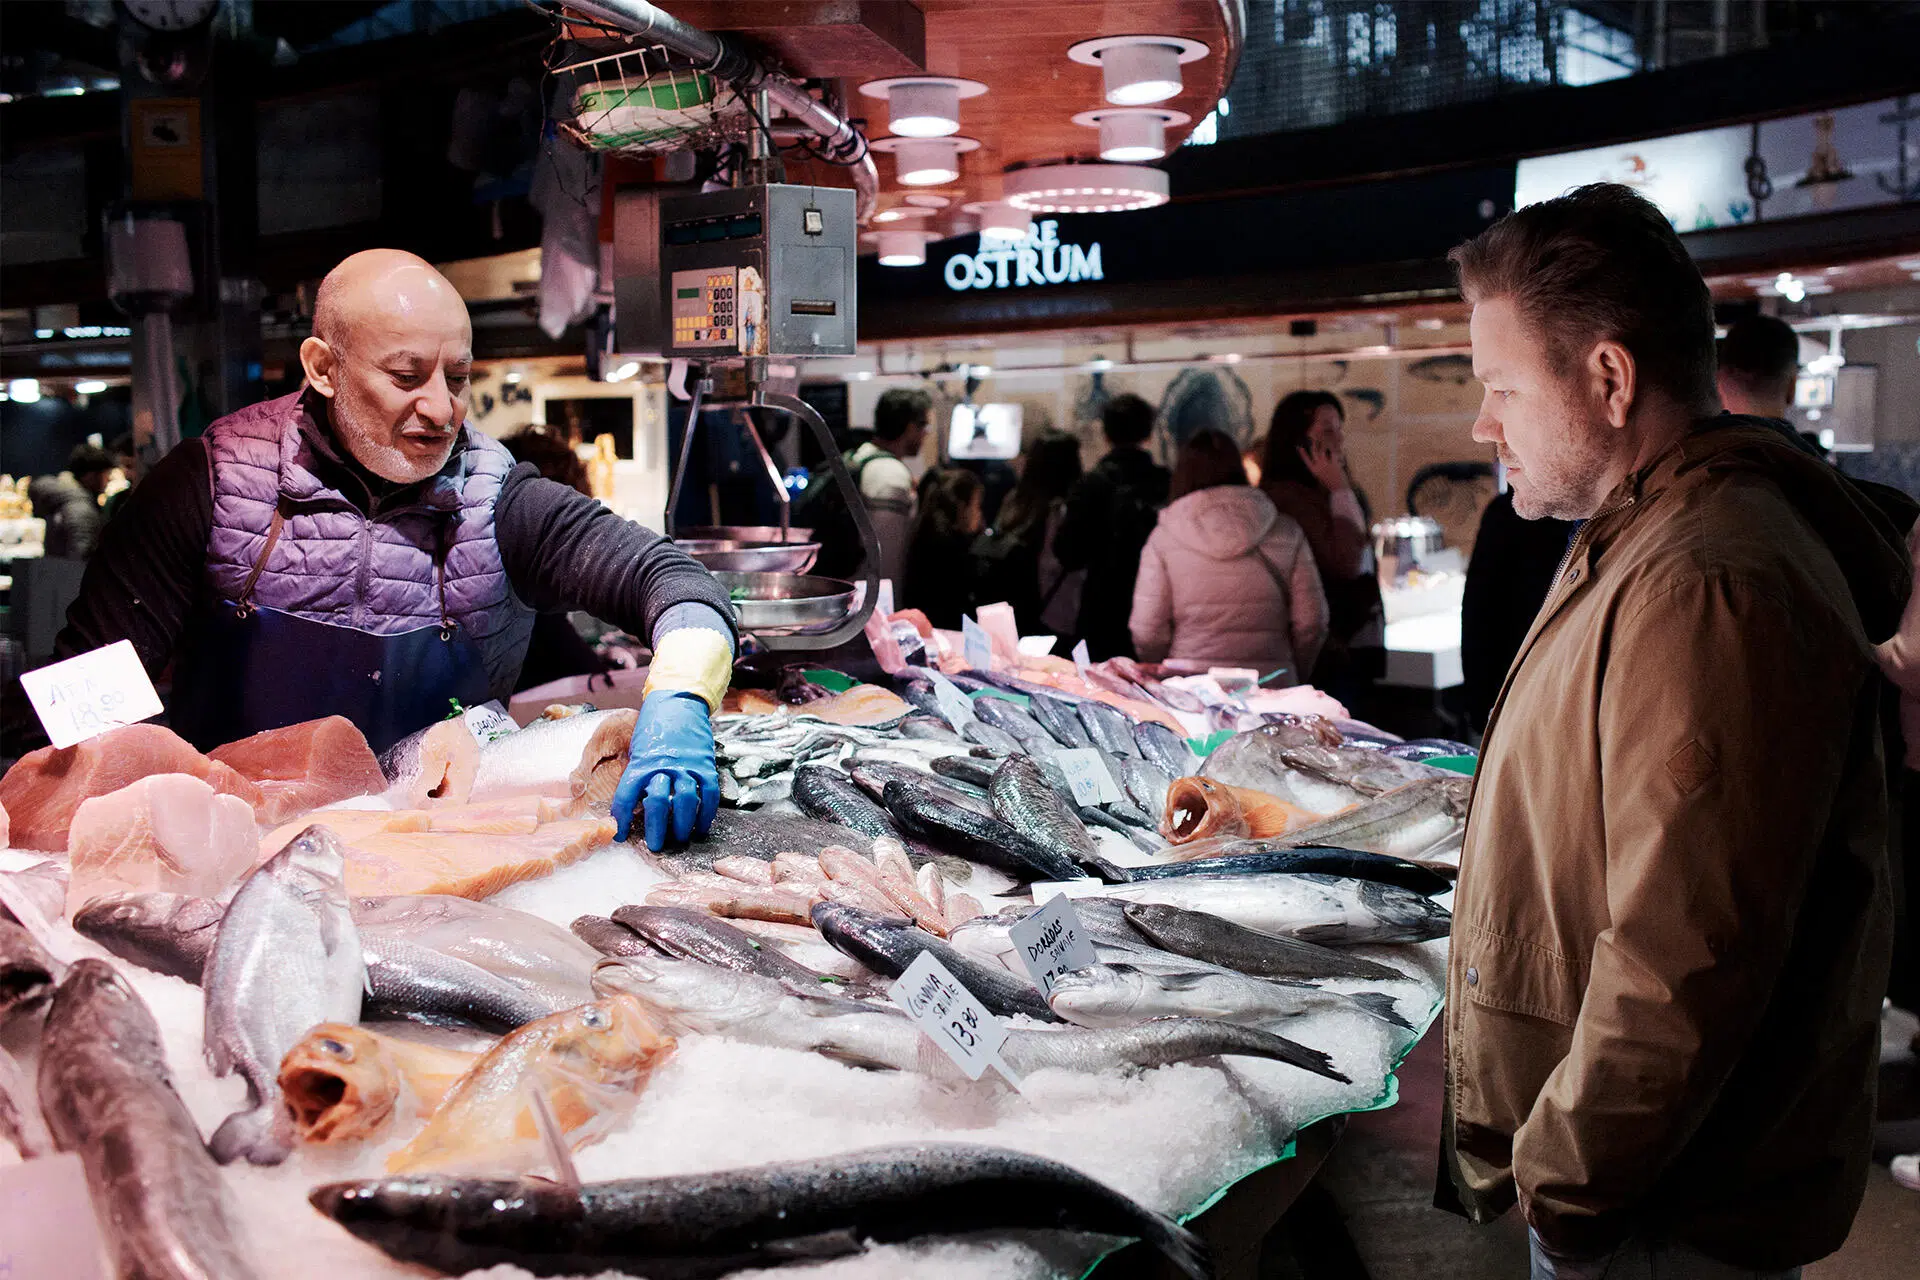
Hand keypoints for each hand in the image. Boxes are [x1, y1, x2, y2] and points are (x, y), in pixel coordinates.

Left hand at [612, 691, 719, 849]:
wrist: (678, 702)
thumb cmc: (653, 727)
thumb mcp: (637, 750)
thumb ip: (638, 775)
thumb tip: (635, 806)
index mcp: (641, 762)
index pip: (627, 796)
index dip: (622, 818)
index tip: (620, 834)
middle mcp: (663, 765)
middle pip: (658, 803)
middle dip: (656, 829)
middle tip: (655, 845)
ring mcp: (686, 765)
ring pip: (685, 801)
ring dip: (683, 825)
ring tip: (680, 837)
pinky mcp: (705, 764)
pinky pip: (708, 793)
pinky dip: (706, 813)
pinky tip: (701, 826)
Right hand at [1297, 439, 1349, 493]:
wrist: (1338, 488)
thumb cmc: (1329, 484)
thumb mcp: (1321, 477)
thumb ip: (1319, 468)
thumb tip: (1318, 459)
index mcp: (1314, 470)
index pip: (1306, 460)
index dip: (1302, 453)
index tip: (1299, 447)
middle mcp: (1318, 466)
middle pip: (1314, 452)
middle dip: (1314, 444)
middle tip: (1314, 437)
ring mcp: (1326, 464)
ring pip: (1323, 450)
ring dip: (1323, 443)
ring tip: (1324, 438)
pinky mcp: (1334, 463)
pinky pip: (1333, 453)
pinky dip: (1334, 448)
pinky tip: (1335, 444)